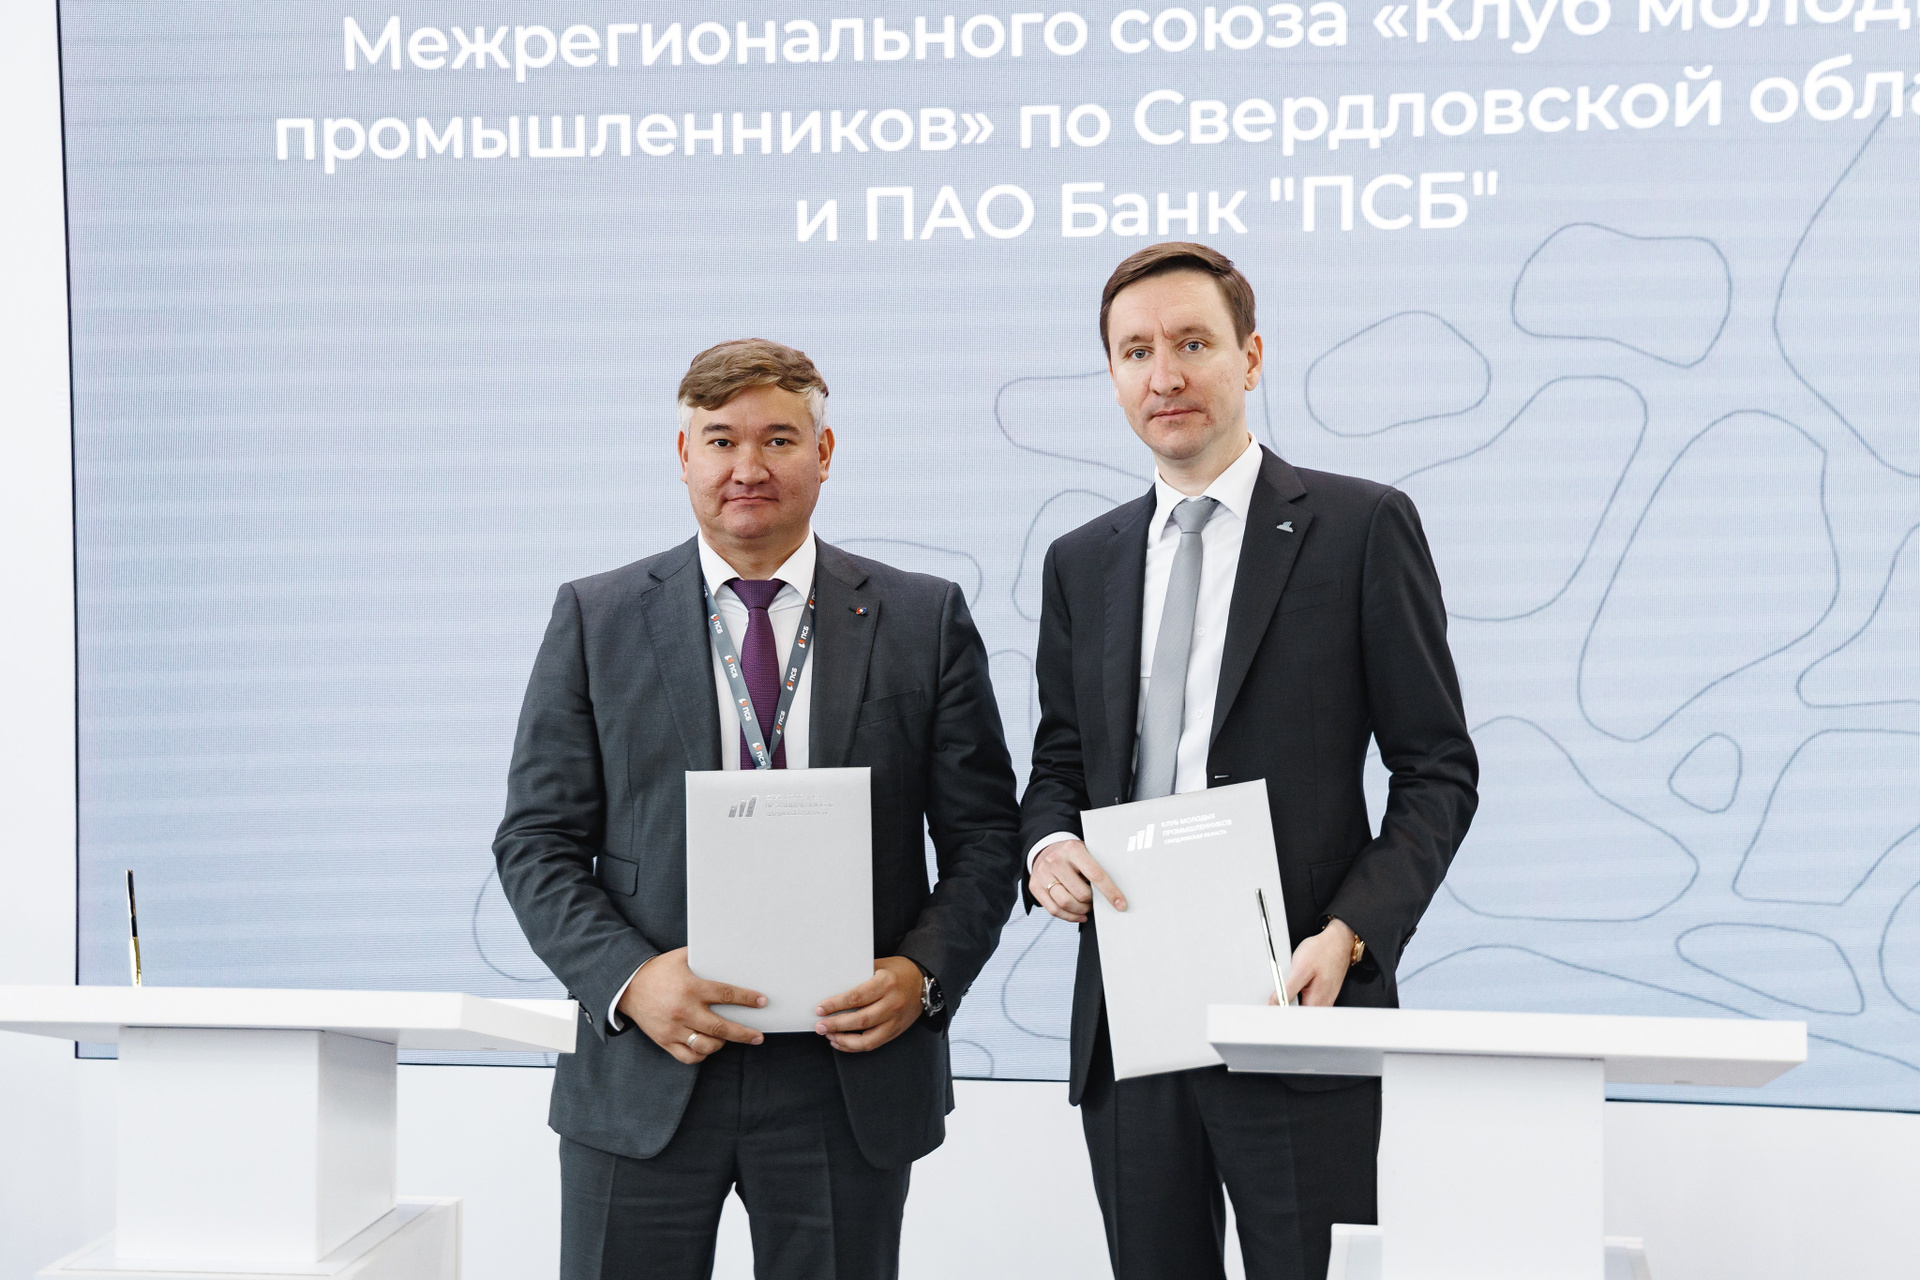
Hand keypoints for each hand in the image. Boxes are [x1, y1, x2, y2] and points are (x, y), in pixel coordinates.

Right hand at [617, 947, 766, 1064]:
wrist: (628, 986)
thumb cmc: (659, 970)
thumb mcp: (682, 958)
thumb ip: (705, 958)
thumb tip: (730, 952)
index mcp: (691, 988)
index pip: (726, 994)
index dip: (747, 999)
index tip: (761, 1002)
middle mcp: (683, 1010)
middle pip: (720, 1028)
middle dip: (743, 1033)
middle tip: (757, 1036)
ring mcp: (673, 1028)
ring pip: (705, 1046)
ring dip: (721, 1044)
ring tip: (729, 1038)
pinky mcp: (664, 1040)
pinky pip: (687, 1056)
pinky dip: (701, 1055)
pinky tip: (708, 1048)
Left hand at [813, 956, 923, 1052]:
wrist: (924, 982)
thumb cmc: (898, 971)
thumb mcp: (879, 966)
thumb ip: (859, 975)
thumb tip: (831, 984)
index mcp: (886, 983)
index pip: (857, 997)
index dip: (836, 1005)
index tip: (820, 1008)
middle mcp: (893, 1003)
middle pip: (861, 1020)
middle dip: (836, 1025)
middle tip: (820, 1026)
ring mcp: (895, 1020)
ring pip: (868, 1039)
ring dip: (845, 1040)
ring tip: (829, 1035)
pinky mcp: (896, 1031)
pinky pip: (873, 1044)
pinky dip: (855, 1046)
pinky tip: (841, 1042)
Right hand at [1029, 839, 1125, 923]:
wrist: (1046, 850)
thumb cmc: (1071, 855)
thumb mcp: (1086, 852)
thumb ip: (1098, 867)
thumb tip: (1117, 892)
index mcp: (1072, 849)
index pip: (1095, 874)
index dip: (1110, 892)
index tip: (1120, 904)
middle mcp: (1055, 860)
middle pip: (1080, 893)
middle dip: (1092, 902)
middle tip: (1095, 900)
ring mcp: (1043, 874)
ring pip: (1066, 903)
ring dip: (1081, 910)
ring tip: (1086, 907)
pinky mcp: (1035, 886)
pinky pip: (1054, 910)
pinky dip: (1070, 917)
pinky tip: (1079, 915)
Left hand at [1280, 919, 1355, 1006]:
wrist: (1338, 941)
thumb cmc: (1322, 951)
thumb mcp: (1300, 968)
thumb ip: (1287, 990)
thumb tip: (1274, 1003)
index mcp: (1316, 1002)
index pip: (1295, 1019)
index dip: (1281, 1014)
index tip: (1272, 1007)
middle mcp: (1322, 1004)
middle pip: (1298, 1013)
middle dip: (1286, 1004)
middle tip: (1283, 990)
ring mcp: (1324, 999)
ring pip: (1301, 1004)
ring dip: (1292, 997)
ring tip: (1294, 982)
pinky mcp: (1322, 993)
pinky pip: (1306, 997)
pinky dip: (1299, 991)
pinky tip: (1300, 981)